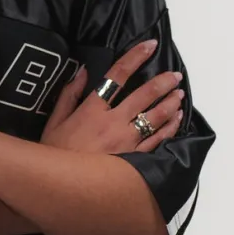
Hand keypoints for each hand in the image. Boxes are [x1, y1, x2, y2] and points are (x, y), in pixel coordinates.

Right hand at [40, 40, 184, 154]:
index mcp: (92, 109)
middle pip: (144, 95)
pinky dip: (170, 128)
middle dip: (163, 82)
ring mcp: (125, 142)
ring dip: (170, 103)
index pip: (117, 75)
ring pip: (155, 117)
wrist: (58, 188)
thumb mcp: (54, 122)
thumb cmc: (54, 155)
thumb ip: (68, 95)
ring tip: (179, 94)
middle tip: (175, 75)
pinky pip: (157, 141)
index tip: (150, 45)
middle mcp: (112, 122)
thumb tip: (83, 71)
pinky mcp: (133, 160)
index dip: (135, 57)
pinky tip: (176, 120)